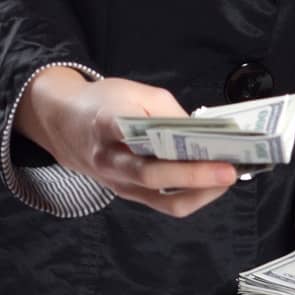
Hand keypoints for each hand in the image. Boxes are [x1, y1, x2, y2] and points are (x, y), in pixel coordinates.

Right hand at [16, 70, 237, 216]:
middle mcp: (110, 160)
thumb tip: (202, 135)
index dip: (166, 136)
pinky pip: (163, 203)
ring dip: (200, 192)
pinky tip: (211, 182)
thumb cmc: (105, 103)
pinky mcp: (128, 194)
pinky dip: (191, 195)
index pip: (136, 136)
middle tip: (230, 170)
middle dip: (196, 175)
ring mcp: (118, 183)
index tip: (210, 143)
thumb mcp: (135, 92)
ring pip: (162, 200)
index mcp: (107, 124)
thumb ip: (167, 112)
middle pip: (153, 176)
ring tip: (228, 178)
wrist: (64, 125)